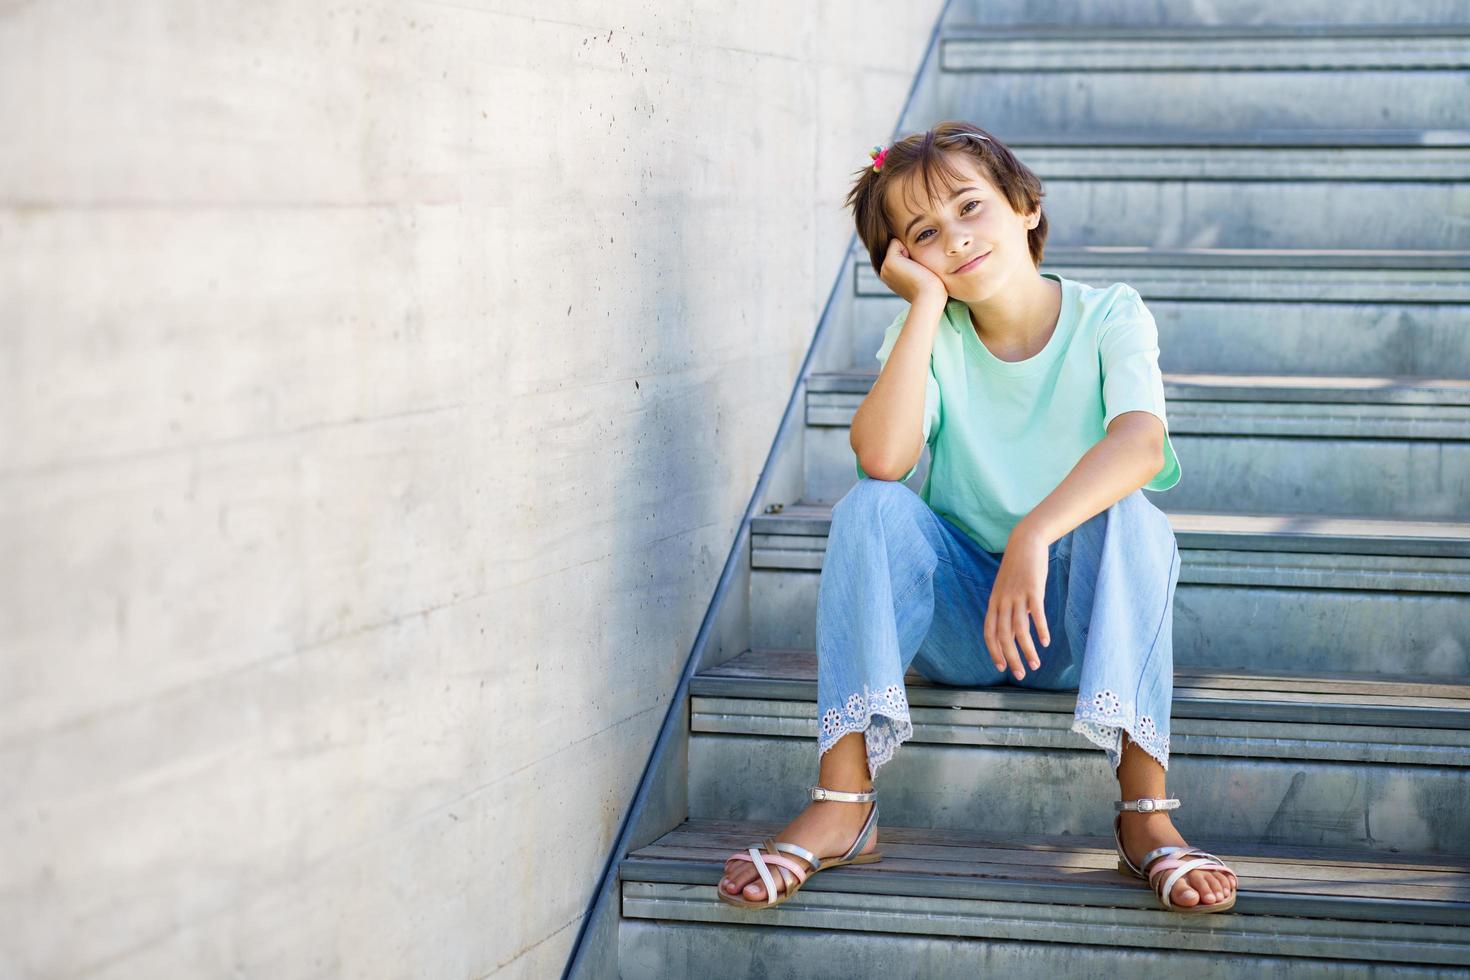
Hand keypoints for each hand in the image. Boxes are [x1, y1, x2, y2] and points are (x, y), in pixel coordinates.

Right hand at [878, 237, 946, 305]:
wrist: (929, 297)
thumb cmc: (931, 289)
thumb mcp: (921, 277)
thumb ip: (914, 267)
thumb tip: (916, 259)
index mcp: (891, 277)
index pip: (898, 254)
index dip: (910, 256)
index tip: (918, 272)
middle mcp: (884, 273)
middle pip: (896, 249)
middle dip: (907, 253)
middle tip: (917, 270)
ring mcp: (884, 268)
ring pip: (895, 245)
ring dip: (908, 251)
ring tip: (915, 268)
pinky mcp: (889, 262)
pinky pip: (895, 242)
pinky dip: (906, 247)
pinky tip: (913, 264)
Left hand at [984, 531, 1050, 680]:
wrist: (1025, 542)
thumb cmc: (1017, 569)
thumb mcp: (1007, 590)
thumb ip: (1009, 611)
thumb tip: (1014, 633)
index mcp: (994, 602)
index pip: (989, 632)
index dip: (994, 651)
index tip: (1001, 667)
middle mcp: (1003, 601)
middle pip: (1003, 635)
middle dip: (1011, 658)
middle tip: (1020, 674)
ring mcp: (1017, 595)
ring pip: (1020, 629)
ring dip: (1027, 650)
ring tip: (1036, 664)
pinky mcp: (1033, 589)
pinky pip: (1036, 614)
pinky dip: (1041, 630)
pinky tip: (1045, 642)